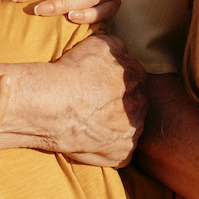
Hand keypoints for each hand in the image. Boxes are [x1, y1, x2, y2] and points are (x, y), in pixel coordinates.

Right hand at [35, 34, 144, 166]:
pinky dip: (108, 149)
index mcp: (138, 78)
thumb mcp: (99, 44)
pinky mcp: (123, 153)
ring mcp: (133, 131)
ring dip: (114, 127)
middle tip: (94, 106)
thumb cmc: (75, 72)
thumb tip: (122, 50)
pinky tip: (91, 141)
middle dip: (118, 106)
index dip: (115, 84)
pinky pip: (120, 152)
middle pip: (133, 105)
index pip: (133, 79)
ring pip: (127, 128)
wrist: (57, 104)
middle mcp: (141, 105)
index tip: (99, 88)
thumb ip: (118, 47)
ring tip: (90, 124)